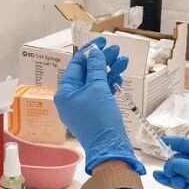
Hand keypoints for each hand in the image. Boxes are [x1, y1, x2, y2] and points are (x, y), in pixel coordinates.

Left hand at [54, 37, 142, 174]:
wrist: (110, 147)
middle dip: (102, 60)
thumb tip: (95, 52)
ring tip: (123, 60)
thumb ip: (96, 68)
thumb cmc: (99, 118)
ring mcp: (84, 106)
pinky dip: (110, 83)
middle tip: (116, 49)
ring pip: (96, 82)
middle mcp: (71, 98)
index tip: (103, 40)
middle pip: (87, 72)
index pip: (77, 65)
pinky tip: (120, 74)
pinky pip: (101, 93)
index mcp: (65, 92)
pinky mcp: (96, 112)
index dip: (90, 51)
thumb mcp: (97, 88)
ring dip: (109, 70)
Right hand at [153, 137, 188, 188]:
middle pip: (184, 158)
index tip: (164, 141)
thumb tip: (174, 163)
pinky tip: (158, 177)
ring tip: (175, 180)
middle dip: (175, 161)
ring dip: (172, 173)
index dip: (180, 143)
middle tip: (170, 170)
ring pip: (179, 171)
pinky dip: (167, 181)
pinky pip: (178, 184)